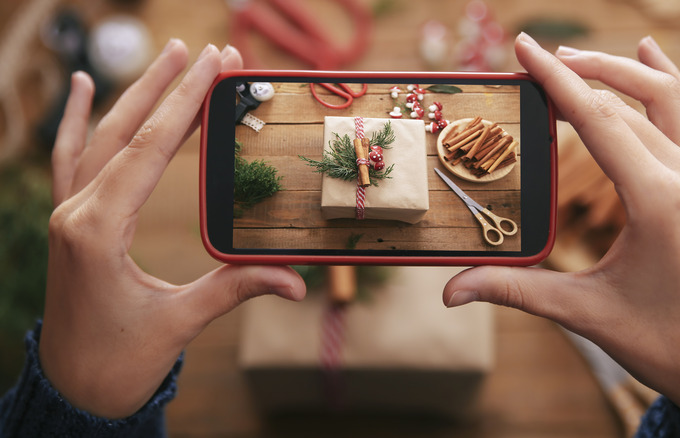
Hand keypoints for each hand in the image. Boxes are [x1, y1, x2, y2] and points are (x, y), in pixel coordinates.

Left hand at [41, 40, 305, 418]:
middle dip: (166, 87)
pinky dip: (76, 120)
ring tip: (166, 57)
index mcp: (99, 230)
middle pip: (125, 132)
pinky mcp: (70, 222)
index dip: (185, 104)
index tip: (212, 65)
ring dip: (134, 95)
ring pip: (98, 138)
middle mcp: (76, 212)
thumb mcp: (180, 322)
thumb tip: (295, 282)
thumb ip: (236, 289)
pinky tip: (84, 85)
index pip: (149, 150)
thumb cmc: (120, 361)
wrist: (72, 390)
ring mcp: (66, 214)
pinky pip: (68, 158)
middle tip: (202, 50)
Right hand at [443, 33, 679, 416]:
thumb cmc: (661, 342)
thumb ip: (513, 290)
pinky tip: (652, 58)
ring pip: (669, 97)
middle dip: (578, 72)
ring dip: (622, 70)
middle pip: (628, 101)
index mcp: (658, 201)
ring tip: (577, 56)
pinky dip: (670, 82)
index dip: (556, 81)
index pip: (599, 120)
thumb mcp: (582, 313)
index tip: (524, 47)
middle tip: (534, 57)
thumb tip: (451, 291)